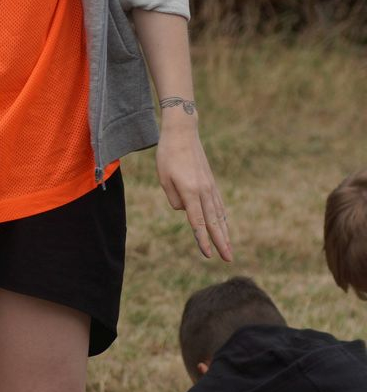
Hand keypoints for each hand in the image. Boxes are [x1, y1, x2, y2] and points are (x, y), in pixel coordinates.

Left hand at [156, 119, 231, 261]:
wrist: (183, 132)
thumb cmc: (168, 155)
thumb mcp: (163, 178)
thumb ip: (174, 199)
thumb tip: (186, 211)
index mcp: (190, 191)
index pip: (197, 221)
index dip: (202, 239)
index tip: (207, 255)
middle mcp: (203, 190)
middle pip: (214, 221)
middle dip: (221, 242)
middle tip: (229, 259)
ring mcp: (210, 186)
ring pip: (219, 214)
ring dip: (225, 232)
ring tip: (229, 249)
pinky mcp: (211, 182)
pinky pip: (218, 204)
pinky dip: (223, 217)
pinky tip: (225, 226)